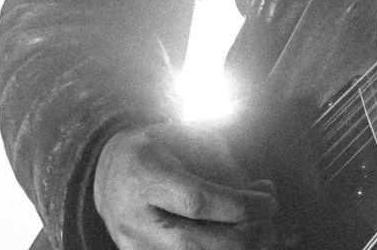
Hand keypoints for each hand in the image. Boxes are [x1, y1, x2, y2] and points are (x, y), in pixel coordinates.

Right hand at [94, 120, 277, 249]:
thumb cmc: (155, 147)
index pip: (197, 202)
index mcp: (146, 175)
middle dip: (242, 238)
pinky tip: (234, 238)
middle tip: (268, 224)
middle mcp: (134, 217)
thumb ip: (219, 160)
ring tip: (258, 235)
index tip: (268, 201)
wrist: (108, 171)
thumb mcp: (184, 136)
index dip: (238, 206)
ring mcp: (134, 244)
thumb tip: (256, 189)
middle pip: (196, 244)